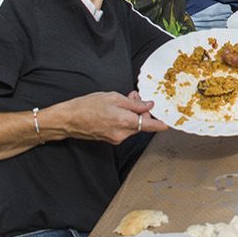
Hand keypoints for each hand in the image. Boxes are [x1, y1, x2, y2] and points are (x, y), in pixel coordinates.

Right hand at [53, 90, 168, 143]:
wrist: (68, 120)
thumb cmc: (87, 106)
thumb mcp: (113, 98)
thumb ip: (134, 103)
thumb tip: (148, 105)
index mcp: (125, 121)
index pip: (150, 126)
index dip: (161, 124)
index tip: (169, 123)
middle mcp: (122, 133)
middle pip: (142, 124)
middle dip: (142, 111)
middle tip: (133, 97)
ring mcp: (116, 138)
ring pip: (133, 126)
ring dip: (132, 115)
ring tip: (121, 102)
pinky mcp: (111, 139)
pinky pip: (124, 129)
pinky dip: (124, 120)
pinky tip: (115, 111)